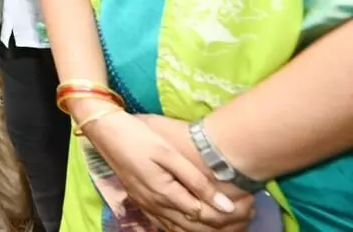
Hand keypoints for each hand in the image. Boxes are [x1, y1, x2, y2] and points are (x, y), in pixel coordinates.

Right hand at [84, 112, 247, 230]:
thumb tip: (225, 206)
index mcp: (165, 194)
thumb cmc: (139, 137)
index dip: (227, 216)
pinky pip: (166, 225)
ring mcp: (147, 206)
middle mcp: (156, 206)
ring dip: (203, 230)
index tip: (247, 207)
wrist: (105, 132)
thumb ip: (197, 181)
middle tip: (243, 217)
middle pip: (195, 228)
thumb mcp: (169, 154)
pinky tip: (195, 223)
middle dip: (220, 226)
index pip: (204, 216)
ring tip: (226, 222)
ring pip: (180, 230)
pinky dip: (184, 229)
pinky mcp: (141, 202)